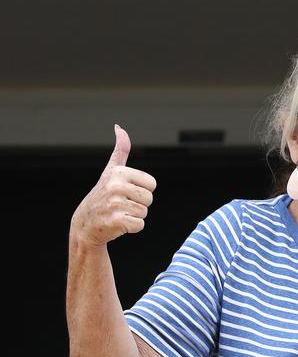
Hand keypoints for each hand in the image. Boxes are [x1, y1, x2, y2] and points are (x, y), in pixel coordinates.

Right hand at [70, 125, 156, 247]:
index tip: (126, 192)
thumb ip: (120, 150)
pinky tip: (118, 224)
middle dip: (139, 204)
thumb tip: (119, 127)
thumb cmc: (103, 194)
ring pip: (144, 212)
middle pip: (149, 199)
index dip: (142, 190)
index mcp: (119, 173)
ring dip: (134, 216)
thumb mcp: (111, 171)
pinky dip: (132, 228)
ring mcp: (115, 204)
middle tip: (121, 204)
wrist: (86, 223)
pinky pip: (139, 225)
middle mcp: (116, 186)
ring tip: (118, 213)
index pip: (152, 184)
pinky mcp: (116, 221)